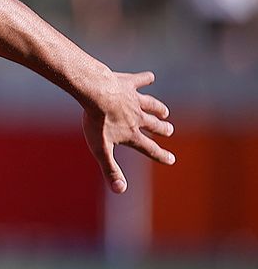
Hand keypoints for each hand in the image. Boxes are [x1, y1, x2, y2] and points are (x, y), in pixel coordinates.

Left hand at [81, 71, 174, 193]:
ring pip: (150, 105)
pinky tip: (149, 77)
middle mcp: (137, 117)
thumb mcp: (101, 149)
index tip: (172, 160)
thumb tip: (120, 191)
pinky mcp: (127, 83)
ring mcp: (133, 99)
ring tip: (164, 112)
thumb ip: (110, 169)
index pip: (149, 148)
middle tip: (169, 130)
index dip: (160, 156)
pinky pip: (139, 81)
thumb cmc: (96, 121)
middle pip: (153, 125)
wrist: (96, 92)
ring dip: (158, 109)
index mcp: (132, 133)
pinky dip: (145, 79)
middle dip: (162, 129)